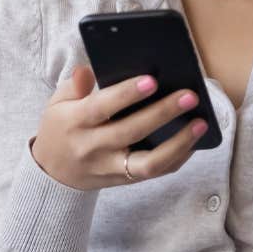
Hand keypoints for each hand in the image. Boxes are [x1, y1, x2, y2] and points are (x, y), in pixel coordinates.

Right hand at [28, 66, 208, 189]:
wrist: (52, 172)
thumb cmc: (60, 128)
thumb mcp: (56, 103)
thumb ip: (74, 86)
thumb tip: (87, 70)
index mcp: (74, 122)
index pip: (102, 107)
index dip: (126, 94)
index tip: (152, 80)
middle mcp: (92, 147)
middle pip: (131, 132)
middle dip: (162, 113)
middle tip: (189, 96)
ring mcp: (109, 167)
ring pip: (147, 163)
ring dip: (178, 144)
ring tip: (200, 124)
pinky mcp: (123, 180)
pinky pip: (154, 173)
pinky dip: (177, 158)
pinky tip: (193, 141)